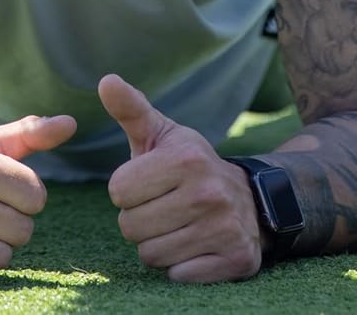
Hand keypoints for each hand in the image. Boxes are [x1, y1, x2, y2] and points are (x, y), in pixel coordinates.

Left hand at [98, 73, 263, 282]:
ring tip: (180, 225)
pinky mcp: (236, 260)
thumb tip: (105, 80)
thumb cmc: (190, 166)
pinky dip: (181, 266)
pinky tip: (197, 245)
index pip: (118, 191)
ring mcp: (225, 229)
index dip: (128, 190)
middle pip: (130, 227)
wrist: (251, 199)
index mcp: (186, 159)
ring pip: (151, 255)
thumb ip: (131, 109)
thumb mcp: (162, 134)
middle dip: (140, 219)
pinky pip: (177, 275)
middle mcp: (209, 193)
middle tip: (165, 207)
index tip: (150, 183)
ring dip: (158, 244)